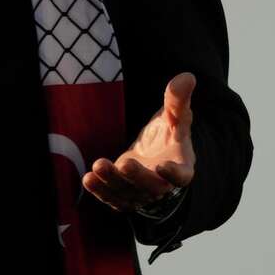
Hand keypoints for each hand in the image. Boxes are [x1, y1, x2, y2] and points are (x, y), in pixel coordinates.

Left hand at [82, 73, 195, 212]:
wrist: (153, 153)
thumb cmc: (168, 134)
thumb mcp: (175, 116)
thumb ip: (178, 100)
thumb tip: (187, 76)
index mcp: (181, 167)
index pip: (181, 176)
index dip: (174, 174)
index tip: (163, 166)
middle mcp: (162, 185)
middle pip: (151, 187)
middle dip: (137, 177)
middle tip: (126, 164)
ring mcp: (141, 194)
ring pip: (127, 193)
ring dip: (112, 182)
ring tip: (98, 166)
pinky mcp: (122, 196)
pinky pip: (111, 198)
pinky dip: (100, 191)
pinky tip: (87, 179)